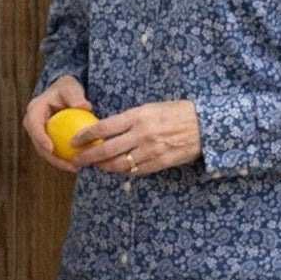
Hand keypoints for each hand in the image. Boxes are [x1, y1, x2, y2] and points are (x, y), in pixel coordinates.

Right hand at [24, 74, 92, 174]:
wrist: (64, 93)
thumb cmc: (68, 89)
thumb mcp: (71, 89)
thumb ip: (76, 97)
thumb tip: (85, 107)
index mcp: (34, 109)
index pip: (33, 125)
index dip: (40, 138)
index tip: (51, 148)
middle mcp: (32, 123)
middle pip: (38, 144)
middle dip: (51, 158)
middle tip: (68, 165)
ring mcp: (38, 133)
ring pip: (45, 152)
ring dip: (58, 162)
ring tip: (74, 168)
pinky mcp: (46, 140)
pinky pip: (53, 152)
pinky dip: (64, 159)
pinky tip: (78, 165)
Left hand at [71, 99, 201, 176]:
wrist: (206, 124)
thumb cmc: (177, 112)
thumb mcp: (151, 108)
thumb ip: (130, 119)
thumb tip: (108, 129)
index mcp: (138, 116)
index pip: (104, 127)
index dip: (86, 136)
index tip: (74, 141)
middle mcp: (142, 134)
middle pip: (107, 149)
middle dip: (89, 157)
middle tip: (77, 160)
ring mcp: (151, 150)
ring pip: (120, 164)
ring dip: (104, 167)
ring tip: (95, 166)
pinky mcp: (160, 163)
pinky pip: (136, 171)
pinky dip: (124, 171)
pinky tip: (117, 169)